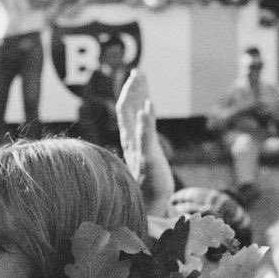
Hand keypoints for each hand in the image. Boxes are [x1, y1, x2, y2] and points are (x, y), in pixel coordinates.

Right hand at [116, 69, 172, 213]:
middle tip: (137, 72)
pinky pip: (145, 136)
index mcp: (131, 141)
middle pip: (128, 109)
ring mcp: (139, 149)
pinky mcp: (148, 157)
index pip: (127, 112)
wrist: (151, 206)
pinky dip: (146, 121)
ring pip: (134, 117)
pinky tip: (149, 106)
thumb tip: (141, 136)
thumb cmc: (149, 185)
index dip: (131, 93)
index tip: (136, 75)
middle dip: (132, 89)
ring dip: (137, 95)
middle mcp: (132, 142)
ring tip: (140, 77)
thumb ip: (143, 141)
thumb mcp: (146, 159)